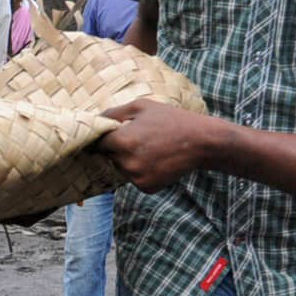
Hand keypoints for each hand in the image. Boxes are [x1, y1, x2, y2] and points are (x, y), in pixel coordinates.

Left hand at [99, 99, 216, 191]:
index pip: (98, 144)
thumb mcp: (141, 107)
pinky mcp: (146, 187)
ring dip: (129, 160)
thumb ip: (114, 113)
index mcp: (123, 141)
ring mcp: (137, 178)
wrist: (201, 142)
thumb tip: (94, 119)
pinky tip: (156, 160)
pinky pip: (135, 179)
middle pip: (109, 157)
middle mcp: (127, 163)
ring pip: (122, 168)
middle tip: (139, 138)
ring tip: (150, 148)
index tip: (110, 134)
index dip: (103, 138)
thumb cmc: (171, 119)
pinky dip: (141, 171)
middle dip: (118, 149)